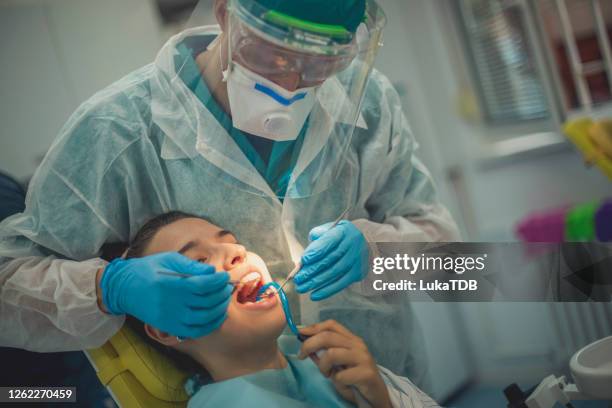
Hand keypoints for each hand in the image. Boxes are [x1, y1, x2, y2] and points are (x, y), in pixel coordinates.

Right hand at [100, 252, 230, 338]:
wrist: (124, 288)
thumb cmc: (149, 269)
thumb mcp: (169, 260)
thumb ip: (192, 266)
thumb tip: (212, 272)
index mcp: (170, 284)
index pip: (201, 285)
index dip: (217, 282)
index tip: (224, 277)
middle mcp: (170, 304)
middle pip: (205, 302)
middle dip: (221, 294)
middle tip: (227, 287)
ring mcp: (170, 318)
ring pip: (203, 319)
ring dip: (219, 310)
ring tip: (224, 300)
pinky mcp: (169, 327)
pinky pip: (194, 331)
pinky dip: (210, 326)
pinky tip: (218, 316)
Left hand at [294, 220, 368, 300]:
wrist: (360, 244)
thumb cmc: (336, 238)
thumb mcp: (328, 230)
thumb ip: (316, 238)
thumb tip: (305, 258)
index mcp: (343, 231)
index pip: (329, 240)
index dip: (316, 251)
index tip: (303, 260)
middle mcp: (352, 244)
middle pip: (330, 259)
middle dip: (312, 270)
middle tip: (298, 279)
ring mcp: (356, 259)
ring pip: (334, 273)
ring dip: (316, 282)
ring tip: (301, 288)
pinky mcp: (357, 273)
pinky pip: (341, 284)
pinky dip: (327, 291)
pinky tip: (314, 295)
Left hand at [298, 320, 391, 407]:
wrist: (376, 396)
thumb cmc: (354, 379)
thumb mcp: (336, 365)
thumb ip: (323, 354)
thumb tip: (305, 343)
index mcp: (351, 340)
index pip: (331, 325)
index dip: (314, 327)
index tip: (300, 334)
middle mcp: (358, 345)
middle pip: (328, 336)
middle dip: (309, 345)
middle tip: (301, 356)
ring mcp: (363, 358)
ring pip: (332, 354)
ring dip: (323, 366)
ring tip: (327, 374)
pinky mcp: (366, 373)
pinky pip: (341, 375)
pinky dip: (337, 381)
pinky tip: (343, 384)